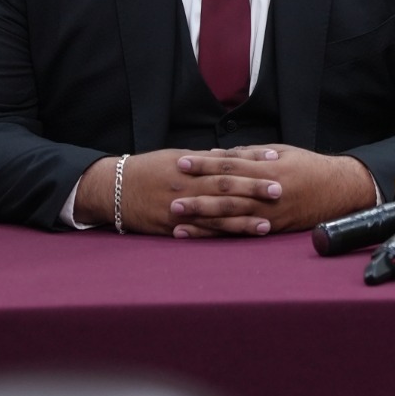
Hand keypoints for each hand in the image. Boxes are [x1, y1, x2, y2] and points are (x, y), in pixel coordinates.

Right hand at [76, 148, 275, 235]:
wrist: (114, 189)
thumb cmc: (148, 169)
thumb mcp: (176, 156)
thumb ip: (205, 159)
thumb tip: (231, 156)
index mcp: (190, 166)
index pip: (227, 162)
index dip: (251, 162)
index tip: (274, 161)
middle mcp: (187, 187)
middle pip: (226, 188)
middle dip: (253, 190)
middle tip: (280, 191)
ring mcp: (180, 210)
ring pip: (216, 216)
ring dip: (242, 221)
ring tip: (267, 225)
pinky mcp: (173, 228)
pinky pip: (199, 234)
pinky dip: (219, 236)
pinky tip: (235, 240)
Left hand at [169, 144, 377, 237]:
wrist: (338, 190)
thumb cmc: (308, 167)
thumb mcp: (281, 152)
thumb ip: (249, 154)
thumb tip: (217, 155)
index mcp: (268, 169)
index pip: (231, 166)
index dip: (206, 165)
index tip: (183, 163)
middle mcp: (268, 193)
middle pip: (228, 194)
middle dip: (199, 195)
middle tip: (173, 196)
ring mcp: (270, 214)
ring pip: (231, 217)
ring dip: (203, 219)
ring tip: (178, 220)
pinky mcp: (272, 229)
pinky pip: (241, 233)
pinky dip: (219, 234)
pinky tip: (200, 235)